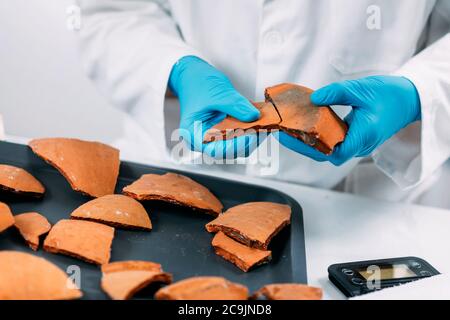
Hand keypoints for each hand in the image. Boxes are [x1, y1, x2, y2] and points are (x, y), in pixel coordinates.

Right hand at [169, 56, 260, 158]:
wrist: (193, 77)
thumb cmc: (197, 85)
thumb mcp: (218, 93)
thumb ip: (236, 106)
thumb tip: (253, 116)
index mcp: (195, 134)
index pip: (216, 150)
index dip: (235, 146)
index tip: (251, 135)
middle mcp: (205, 140)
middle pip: (230, 151)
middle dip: (247, 140)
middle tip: (261, 127)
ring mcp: (216, 137)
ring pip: (238, 146)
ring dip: (251, 136)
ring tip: (261, 123)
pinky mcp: (226, 132)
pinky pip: (240, 137)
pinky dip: (250, 130)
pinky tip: (257, 121)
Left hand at [276, 76, 420, 165]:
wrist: (409, 98)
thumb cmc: (390, 95)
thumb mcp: (361, 89)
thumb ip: (336, 93)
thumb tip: (314, 99)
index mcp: (364, 136)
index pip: (336, 154)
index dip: (315, 150)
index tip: (297, 138)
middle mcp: (359, 144)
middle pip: (327, 153)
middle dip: (304, 145)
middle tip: (283, 133)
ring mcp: (357, 143)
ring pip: (329, 149)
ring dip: (309, 141)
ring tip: (289, 130)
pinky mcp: (354, 137)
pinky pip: (333, 141)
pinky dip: (318, 135)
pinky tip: (305, 125)